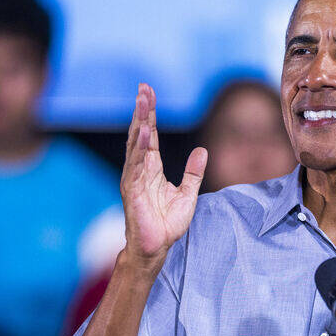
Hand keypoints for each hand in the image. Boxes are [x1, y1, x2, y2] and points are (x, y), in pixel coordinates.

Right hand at [120, 84, 207, 266]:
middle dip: (142, 110)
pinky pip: (135, 166)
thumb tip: (203, 151)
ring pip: (136, 145)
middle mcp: (140, 169)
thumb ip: (193, 173)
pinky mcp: (132, 191)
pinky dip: (139, 148)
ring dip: (139, 122)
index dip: (150, 114)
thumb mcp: (187, 194)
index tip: (149, 92)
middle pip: (141, 133)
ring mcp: (134, 179)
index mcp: (151, 168)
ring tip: (142, 102)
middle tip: (143, 87)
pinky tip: (144, 132)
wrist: (156, 247)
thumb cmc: (167, 223)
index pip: (151, 135)